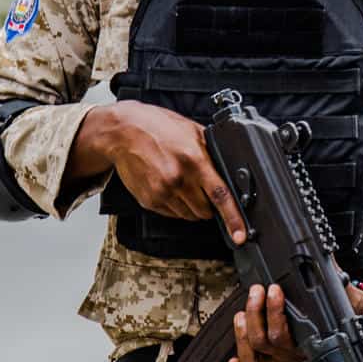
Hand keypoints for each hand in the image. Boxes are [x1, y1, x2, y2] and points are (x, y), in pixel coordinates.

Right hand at [89, 103, 246, 246]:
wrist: (123, 131)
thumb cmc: (156, 126)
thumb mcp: (191, 130)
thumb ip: (210, 151)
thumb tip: (227, 168)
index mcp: (194, 161)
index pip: (220, 196)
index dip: (233, 218)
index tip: (239, 234)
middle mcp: (179, 180)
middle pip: (205, 211)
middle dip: (209, 205)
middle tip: (203, 190)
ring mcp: (162, 192)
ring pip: (189, 216)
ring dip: (192, 207)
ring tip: (182, 183)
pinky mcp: (149, 200)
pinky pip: (172, 214)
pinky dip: (176, 206)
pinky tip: (169, 186)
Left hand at [228, 278, 362, 361]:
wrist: (352, 317)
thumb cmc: (343, 303)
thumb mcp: (339, 287)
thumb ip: (330, 272)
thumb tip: (321, 252)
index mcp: (312, 336)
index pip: (287, 331)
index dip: (274, 312)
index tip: (274, 289)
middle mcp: (295, 350)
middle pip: (267, 341)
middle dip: (257, 313)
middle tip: (257, 290)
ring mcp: (282, 357)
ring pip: (256, 357)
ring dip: (243, 335)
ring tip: (241, 313)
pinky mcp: (272, 360)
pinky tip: (231, 361)